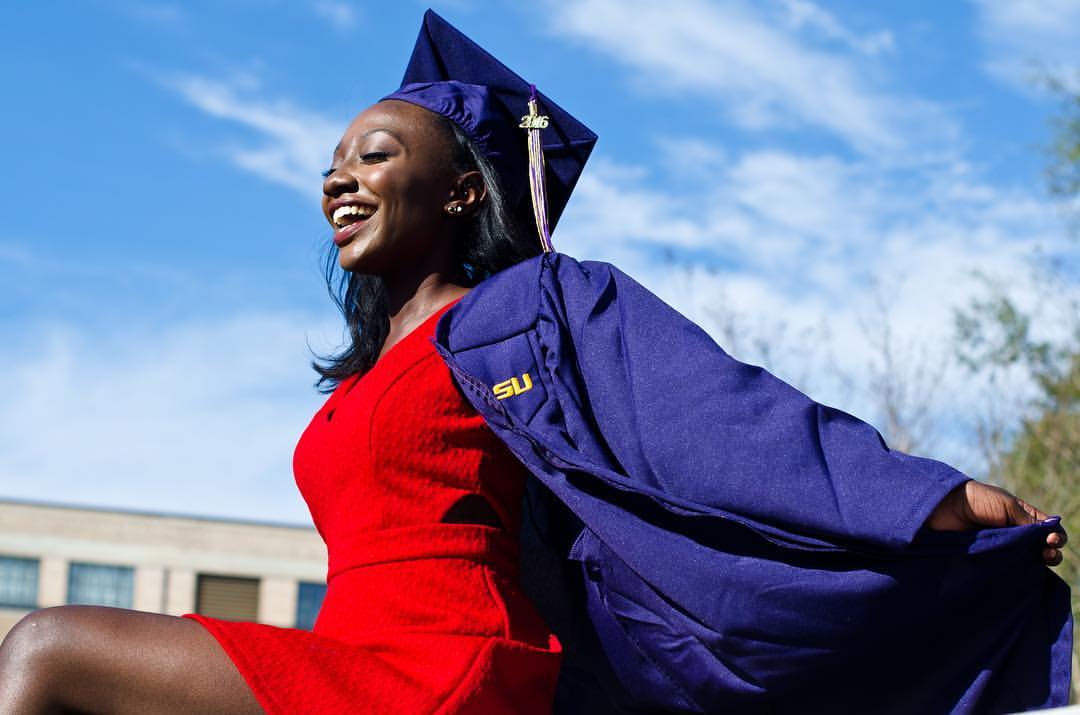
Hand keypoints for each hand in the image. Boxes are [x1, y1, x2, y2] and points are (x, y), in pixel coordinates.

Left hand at [925, 480, 1066, 565]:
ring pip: (1025, 563)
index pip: (1047, 531)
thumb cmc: (976, 500)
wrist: (943, 507)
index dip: (1055, 537)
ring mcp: (1000, 549)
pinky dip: (1015, 575)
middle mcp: (1013, 535)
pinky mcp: (986, 563)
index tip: (1052, 540)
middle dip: (1050, 554)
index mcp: (1021, 517)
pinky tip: (1020, 574)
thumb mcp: (1007, 506)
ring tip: (1037, 563)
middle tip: (1046, 554)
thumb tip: (1053, 535)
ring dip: (1036, 566)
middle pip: (1041, 550)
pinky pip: (1005, 572)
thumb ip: (1029, 521)